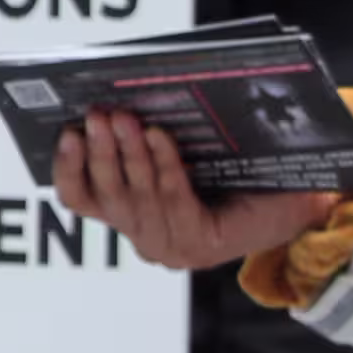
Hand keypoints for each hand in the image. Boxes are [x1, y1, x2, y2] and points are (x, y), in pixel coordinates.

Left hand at [54, 112, 339, 275]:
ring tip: (99, 118)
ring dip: (102, 154)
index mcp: (204, 240)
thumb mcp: (267, 178)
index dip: (165, 169)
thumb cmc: (274, 189)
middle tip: (118, 115)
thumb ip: (248, 155)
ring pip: (109, 197)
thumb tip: (238, 105)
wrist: (282, 213)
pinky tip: (69, 138)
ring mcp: (140, 236)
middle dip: (126, 154)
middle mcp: (168, 248)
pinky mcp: (119, 219)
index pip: (177, 206)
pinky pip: (86, 200)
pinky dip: (74, 169)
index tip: (158, 132)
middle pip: (136, 199)